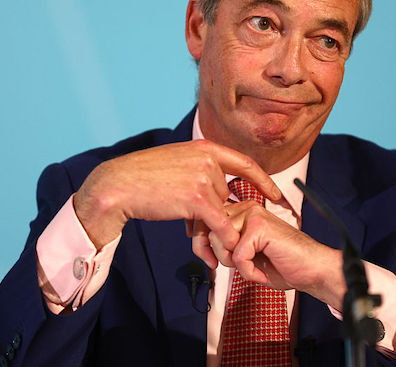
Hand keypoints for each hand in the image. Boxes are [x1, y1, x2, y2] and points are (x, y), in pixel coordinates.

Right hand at [72, 140, 281, 266]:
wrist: (119, 185)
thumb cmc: (143, 177)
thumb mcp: (177, 161)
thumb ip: (200, 170)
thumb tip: (222, 191)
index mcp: (205, 147)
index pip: (244, 163)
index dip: (263, 180)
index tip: (277, 193)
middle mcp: (208, 159)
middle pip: (226, 193)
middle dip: (213, 209)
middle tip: (192, 220)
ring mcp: (205, 178)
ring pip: (219, 209)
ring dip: (206, 222)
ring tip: (183, 222)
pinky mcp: (198, 199)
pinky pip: (220, 223)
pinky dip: (224, 237)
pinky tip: (224, 247)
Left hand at [210, 202, 346, 309]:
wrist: (313, 270)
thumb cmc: (283, 263)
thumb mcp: (244, 252)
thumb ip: (224, 243)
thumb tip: (198, 242)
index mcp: (242, 210)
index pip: (206, 220)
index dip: (202, 244)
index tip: (212, 261)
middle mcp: (247, 207)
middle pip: (208, 229)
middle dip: (216, 254)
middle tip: (235, 266)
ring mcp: (255, 215)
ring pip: (221, 241)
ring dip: (233, 264)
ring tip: (252, 267)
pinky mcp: (261, 227)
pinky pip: (239, 255)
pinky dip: (248, 272)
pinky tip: (261, 272)